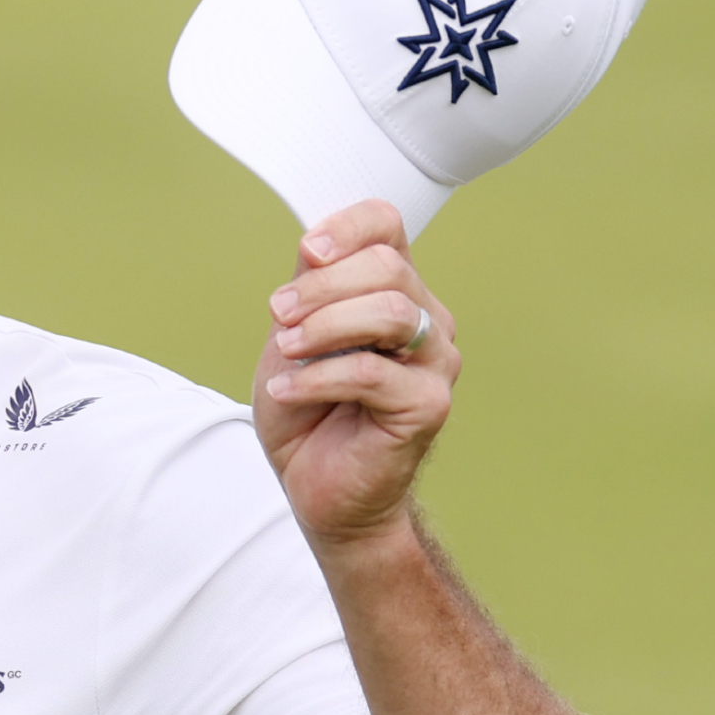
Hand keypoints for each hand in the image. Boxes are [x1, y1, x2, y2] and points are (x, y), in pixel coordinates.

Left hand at [253, 199, 458, 546]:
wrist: (319, 488)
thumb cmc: (309, 412)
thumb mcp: (293, 336)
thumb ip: (308, 288)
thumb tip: (314, 245)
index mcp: (395, 291)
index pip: (388, 226)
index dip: (347, 227)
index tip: (307, 253)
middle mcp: (426, 320)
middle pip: (387, 267)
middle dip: (320, 287)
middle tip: (278, 315)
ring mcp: (435, 363)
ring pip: (391, 313)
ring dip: (324, 327)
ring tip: (287, 350)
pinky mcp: (428, 405)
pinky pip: (372, 374)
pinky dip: (318, 378)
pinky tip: (287, 391)